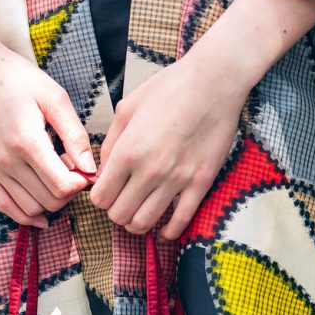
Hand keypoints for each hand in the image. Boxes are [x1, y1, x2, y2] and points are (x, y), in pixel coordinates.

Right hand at [0, 0, 96, 226]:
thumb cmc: (17, 78)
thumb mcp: (54, 97)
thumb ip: (75, 135)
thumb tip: (91, 169)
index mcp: (27, 141)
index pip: (62, 186)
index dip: (80, 184)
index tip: (85, 170)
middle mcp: (7, 160)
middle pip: (50, 200)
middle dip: (68, 192)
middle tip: (72, 171)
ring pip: (31, 209)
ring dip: (51, 202)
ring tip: (55, 178)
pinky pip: (6, 207)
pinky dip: (27, 215)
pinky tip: (42, 214)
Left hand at [88, 0, 314, 238]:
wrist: (214, 82)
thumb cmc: (169, 88)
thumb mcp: (128, 108)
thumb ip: (111, 143)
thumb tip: (102, 171)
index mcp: (128, 151)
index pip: (101, 197)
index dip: (100, 198)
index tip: (107, 191)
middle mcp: (149, 171)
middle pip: (119, 215)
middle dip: (116, 212)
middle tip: (123, 202)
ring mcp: (176, 181)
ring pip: (144, 224)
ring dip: (137, 225)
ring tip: (139, 215)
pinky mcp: (199, 184)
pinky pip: (180, 222)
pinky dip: (168, 232)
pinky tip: (164, 231)